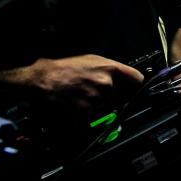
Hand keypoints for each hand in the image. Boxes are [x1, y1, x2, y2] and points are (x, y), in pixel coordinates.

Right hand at [27, 55, 143, 110]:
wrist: (42, 78)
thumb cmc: (65, 67)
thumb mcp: (92, 60)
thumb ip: (111, 70)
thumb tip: (125, 79)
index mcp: (111, 69)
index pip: (138, 80)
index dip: (136, 87)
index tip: (134, 91)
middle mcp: (107, 84)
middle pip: (121, 99)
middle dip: (112, 101)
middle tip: (97, 97)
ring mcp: (97, 99)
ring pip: (107, 110)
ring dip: (99, 110)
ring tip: (83, 101)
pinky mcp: (85, 112)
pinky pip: (93, 120)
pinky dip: (86, 118)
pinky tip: (77, 109)